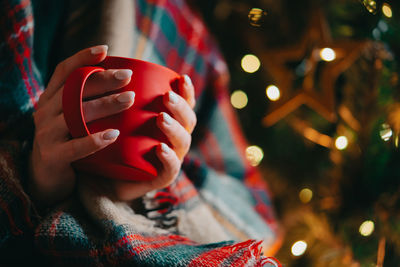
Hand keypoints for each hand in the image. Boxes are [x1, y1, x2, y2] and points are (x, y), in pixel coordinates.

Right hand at [29, 45, 134, 203]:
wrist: (46, 177)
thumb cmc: (69, 141)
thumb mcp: (73, 117)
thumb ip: (87, 101)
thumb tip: (124, 81)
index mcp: (50, 98)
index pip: (63, 71)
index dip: (82, 58)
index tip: (105, 49)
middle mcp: (44, 111)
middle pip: (74, 89)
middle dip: (102, 80)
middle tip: (127, 76)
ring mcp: (46, 133)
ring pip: (75, 113)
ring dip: (104, 105)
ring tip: (129, 99)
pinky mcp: (52, 156)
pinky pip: (75, 146)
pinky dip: (94, 140)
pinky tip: (114, 135)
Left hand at [109, 74, 196, 200]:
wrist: (102, 179)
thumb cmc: (109, 142)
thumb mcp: (111, 116)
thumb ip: (112, 94)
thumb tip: (102, 57)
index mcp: (169, 121)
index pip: (184, 104)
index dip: (187, 91)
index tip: (181, 77)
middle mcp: (174, 138)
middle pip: (188, 120)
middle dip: (180, 107)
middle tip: (167, 97)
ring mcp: (171, 158)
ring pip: (183, 141)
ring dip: (174, 128)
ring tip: (161, 118)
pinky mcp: (162, 177)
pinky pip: (171, 169)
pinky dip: (168, 158)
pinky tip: (160, 148)